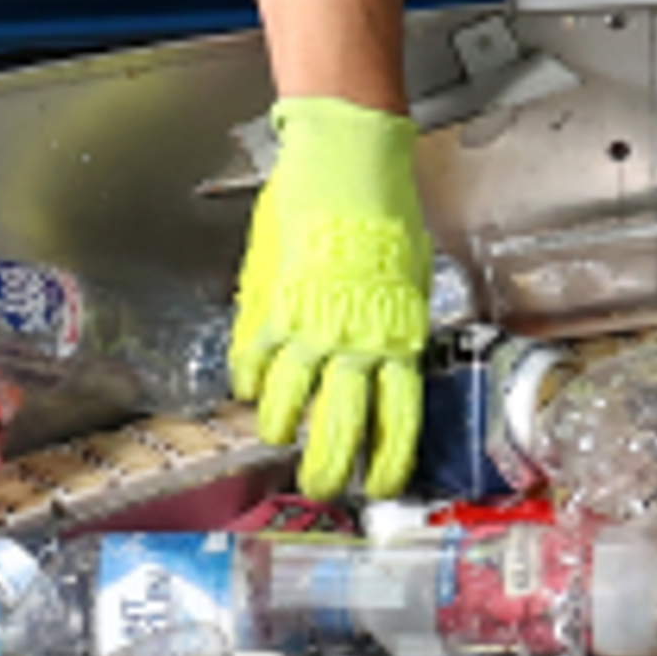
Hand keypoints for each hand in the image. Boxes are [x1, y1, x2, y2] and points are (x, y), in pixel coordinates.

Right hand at [228, 97, 430, 502]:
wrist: (345, 168)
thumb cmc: (385, 214)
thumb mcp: (408, 280)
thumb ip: (394, 326)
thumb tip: (388, 360)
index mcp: (397, 340)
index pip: (397, 422)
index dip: (388, 464)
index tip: (382, 487)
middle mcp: (353, 346)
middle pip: (339, 430)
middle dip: (327, 470)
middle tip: (320, 487)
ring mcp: (305, 332)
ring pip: (285, 407)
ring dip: (279, 429)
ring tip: (278, 436)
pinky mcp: (266, 310)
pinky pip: (250, 366)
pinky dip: (248, 384)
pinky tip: (251, 388)